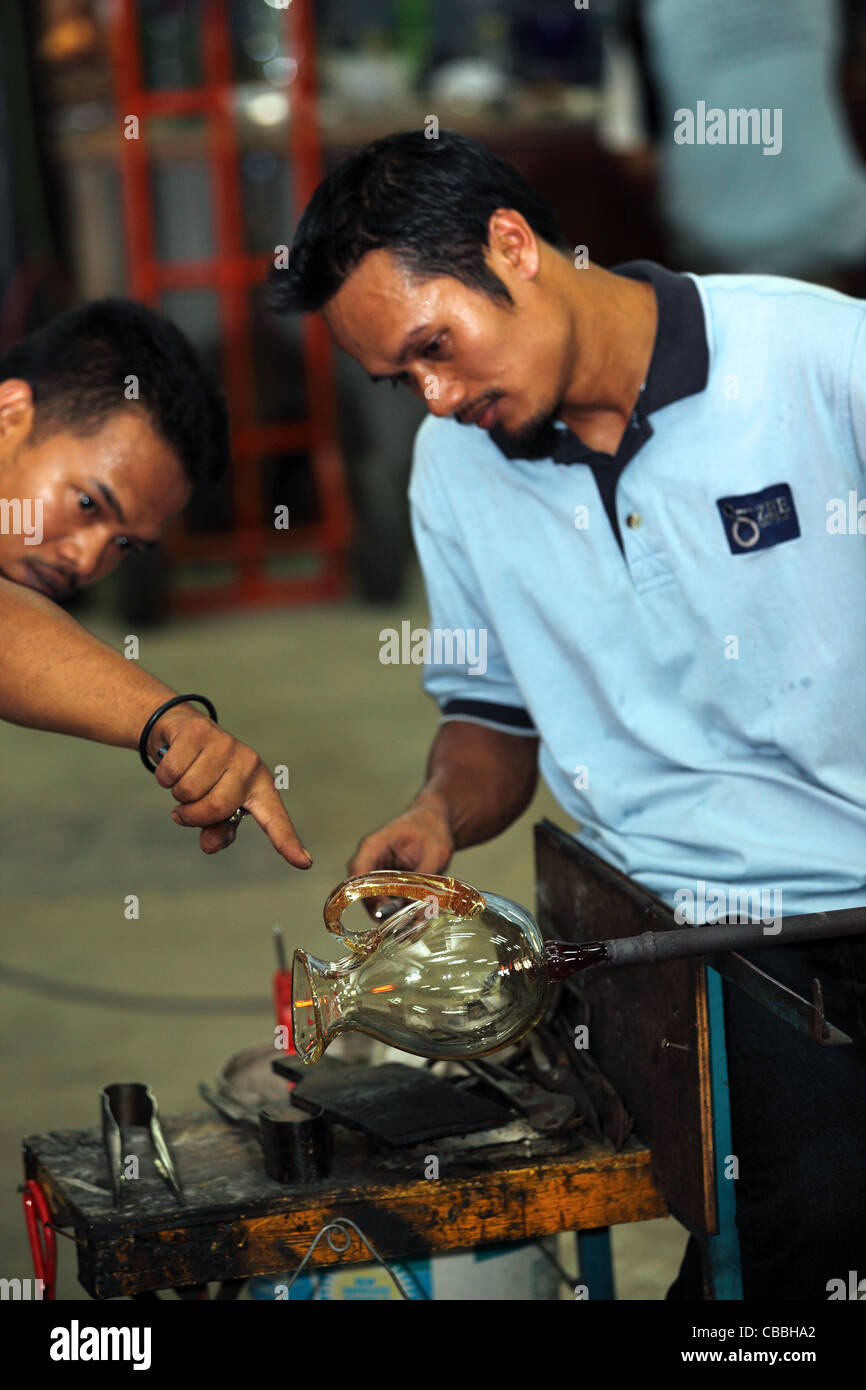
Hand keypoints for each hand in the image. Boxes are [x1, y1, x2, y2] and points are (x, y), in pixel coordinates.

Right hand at [151, 707, 311, 866]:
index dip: (287, 842)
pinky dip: (164, 776)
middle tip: (187, 805)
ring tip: (185, 777)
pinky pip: (171, 772)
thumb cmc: (206, 774)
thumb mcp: (216, 804)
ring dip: (176, 792)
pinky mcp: (199, 731)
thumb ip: (218, 830)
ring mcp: (226, 745)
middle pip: (216, 807)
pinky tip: (175, 762)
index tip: (304, 863)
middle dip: (192, 814)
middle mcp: (249, 764)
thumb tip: (210, 846)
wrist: (183, 731)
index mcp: (260, 786)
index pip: (275, 819)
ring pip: (188, 790)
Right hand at [347, 793, 453, 915]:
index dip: (366, 894)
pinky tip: (410, 918)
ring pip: (370, 899)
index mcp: (374, 846)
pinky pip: (381, 899)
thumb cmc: (431, 831)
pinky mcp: (381, 882)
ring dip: (386, 912)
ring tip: (408, 923)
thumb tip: (413, 907)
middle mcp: (368, 859)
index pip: (358, 872)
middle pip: (360, 890)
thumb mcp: (434, 855)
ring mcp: (372, 871)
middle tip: (399, 924)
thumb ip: (421, 881)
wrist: (433, 824)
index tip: (383, 910)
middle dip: (377, 909)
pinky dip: (393, 910)